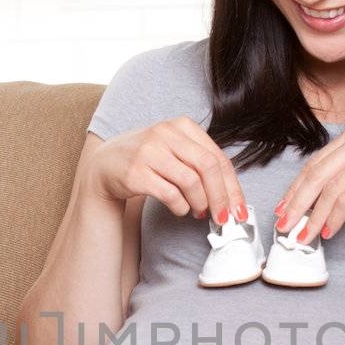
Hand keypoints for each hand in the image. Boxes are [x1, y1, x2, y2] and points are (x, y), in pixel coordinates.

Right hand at [84, 116, 249, 225]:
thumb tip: (230, 196)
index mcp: (182, 126)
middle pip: (208, 167)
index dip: (232, 187)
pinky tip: (180, 210)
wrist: (105, 165)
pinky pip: (170, 194)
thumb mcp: (175, 151)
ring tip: (198, 212)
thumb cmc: (147, 160)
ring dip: (200, 203)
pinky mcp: (136, 172)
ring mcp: (149, 152)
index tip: (238, 210)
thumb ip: (201, 164)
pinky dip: (181, 207)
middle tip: (224, 218)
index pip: (217, 157)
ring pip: (191, 182)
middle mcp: (165, 134)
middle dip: (221, 197)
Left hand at [273, 123, 344, 244]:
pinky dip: (334, 218)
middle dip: (295, 204)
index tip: (283, 207)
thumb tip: (323, 192)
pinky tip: (328, 232)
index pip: (315, 163)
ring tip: (302, 236)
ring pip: (328, 190)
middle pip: (315, 176)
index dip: (295, 188)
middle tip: (283, 225)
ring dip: (311, 217)